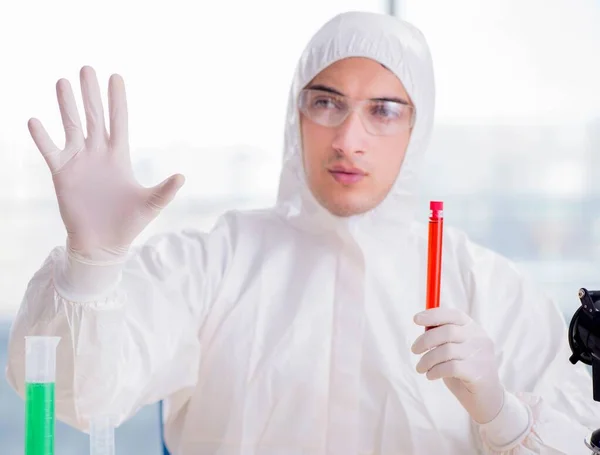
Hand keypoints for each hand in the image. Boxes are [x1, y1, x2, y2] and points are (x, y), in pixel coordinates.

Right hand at [28, 66, 183, 263]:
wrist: (103, 244)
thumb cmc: (128, 224)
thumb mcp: (150, 205)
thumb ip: (165, 191)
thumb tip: (182, 177)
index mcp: (120, 157)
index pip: (119, 122)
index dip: (117, 100)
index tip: (115, 77)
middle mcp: (98, 154)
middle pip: (94, 117)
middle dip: (91, 94)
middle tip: (87, 68)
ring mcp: (79, 162)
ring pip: (71, 127)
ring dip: (66, 106)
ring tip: (62, 82)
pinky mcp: (62, 174)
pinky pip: (50, 151)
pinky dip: (43, 137)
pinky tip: (35, 121)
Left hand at [411, 307, 504, 423]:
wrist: (486, 400)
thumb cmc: (464, 370)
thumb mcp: (453, 350)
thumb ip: (442, 337)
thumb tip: (423, 323)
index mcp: (474, 329)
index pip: (454, 315)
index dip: (434, 315)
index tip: (415, 320)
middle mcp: (480, 339)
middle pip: (447, 332)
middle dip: (425, 340)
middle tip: (414, 350)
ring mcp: (482, 356)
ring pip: (446, 351)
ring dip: (427, 360)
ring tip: (420, 368)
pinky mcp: (479, 373)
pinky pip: (450, 367)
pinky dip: (435, 371)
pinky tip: (431, 376)